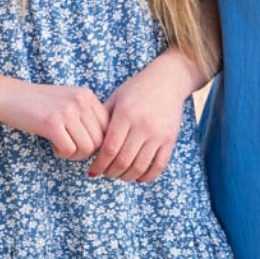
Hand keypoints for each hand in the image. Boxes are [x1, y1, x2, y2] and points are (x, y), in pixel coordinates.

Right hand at [0, 74, 107, 158]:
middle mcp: (81, 101)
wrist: (8, 95)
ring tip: (62, 148)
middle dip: (86, 152)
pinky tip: (53, 146)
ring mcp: (67, 111)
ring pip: (87, 148)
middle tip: (71, 149)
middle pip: (100, 141)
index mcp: (88, 96)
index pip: (109, 128)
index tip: (84, 145)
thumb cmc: (39, 104)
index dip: (99, 143)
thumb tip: (104, 147)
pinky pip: (69, 150)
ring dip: (75, 155)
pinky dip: (62, 154)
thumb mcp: (69, 102)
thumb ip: (87, 118)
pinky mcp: (51, 123)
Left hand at [87, 55, 189, 182]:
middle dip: (110, 172)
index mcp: (125, 114)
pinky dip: (148, 176)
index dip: (99, 164)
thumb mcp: (116, 98)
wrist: (167, 81)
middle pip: (123, 161)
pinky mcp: (170, 139)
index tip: (93, 170)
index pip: (109, 148)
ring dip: (126, 176)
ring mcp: (158, 134)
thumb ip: (102, 119)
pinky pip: (159, 165)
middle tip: (104, 173)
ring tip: (119, 175)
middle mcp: (142, 125)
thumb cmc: (136, 89)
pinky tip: (138, 177)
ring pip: (140, 167)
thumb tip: (88, 144)